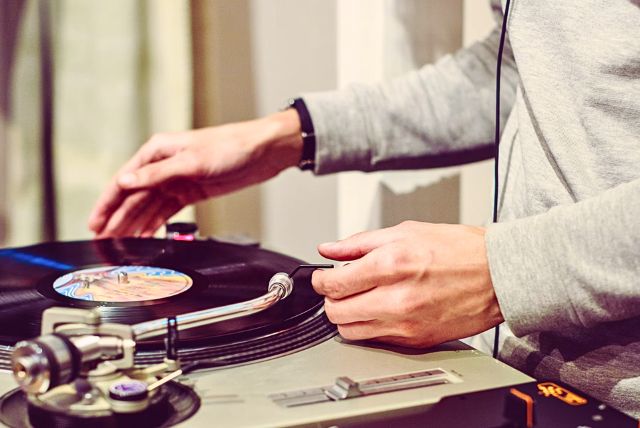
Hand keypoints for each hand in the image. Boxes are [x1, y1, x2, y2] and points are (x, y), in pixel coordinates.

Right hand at [88, 110, 302, 236]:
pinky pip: (166, 211)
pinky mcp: (191, 192)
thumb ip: (157, 174)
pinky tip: (144, 237)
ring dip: (133, 225)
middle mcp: (164, 166)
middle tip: (103, 241)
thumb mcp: (192, 161)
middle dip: (117, 219)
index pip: (124, 181)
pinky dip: (154, 224)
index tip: (95, 223)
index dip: (107, 203)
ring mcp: (177, 180)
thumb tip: (125, 182)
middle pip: (133, 197)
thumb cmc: (231, 146)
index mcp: (158, 151)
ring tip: (119, 245)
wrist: (263, 152)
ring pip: (148, 207)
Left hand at [312, 221, 503, 347]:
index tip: (321, 278)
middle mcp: (396, 299)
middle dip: (330, 300)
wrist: (498, 275)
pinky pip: (375, 341)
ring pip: (351, 332)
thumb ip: (359, 242)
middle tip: (338, 289)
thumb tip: (329, 249)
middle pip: (336, 312)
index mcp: (390, 265)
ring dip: (346, 317)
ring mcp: (406, 324)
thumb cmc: (459, 249)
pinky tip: (380, 310)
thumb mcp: (405, 231)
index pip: (333, 284)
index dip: (320, 280)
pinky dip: (369, 327)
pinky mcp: (416, 340)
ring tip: (358, 300)